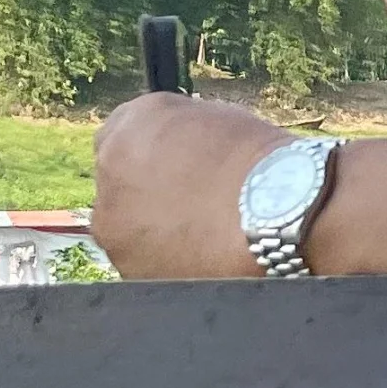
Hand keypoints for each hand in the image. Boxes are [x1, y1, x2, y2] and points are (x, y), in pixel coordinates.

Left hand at [91, 92, 286, 278]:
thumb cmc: (259, 162)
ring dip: (151, 231)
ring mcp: (113, 224)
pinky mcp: (128, 269)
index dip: (151, 155)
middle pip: (119, 184)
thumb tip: (176, 150)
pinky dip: (164, 262)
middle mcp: (108, 170)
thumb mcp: (214, 119)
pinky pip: (142, 263)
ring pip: (127, 228)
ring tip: (201, 236)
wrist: (277, 212)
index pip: (122, 136)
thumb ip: (177, 134)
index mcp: (130, 124)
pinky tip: (201, 258)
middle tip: (189, 203)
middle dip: (145, 193)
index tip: (175, 168)